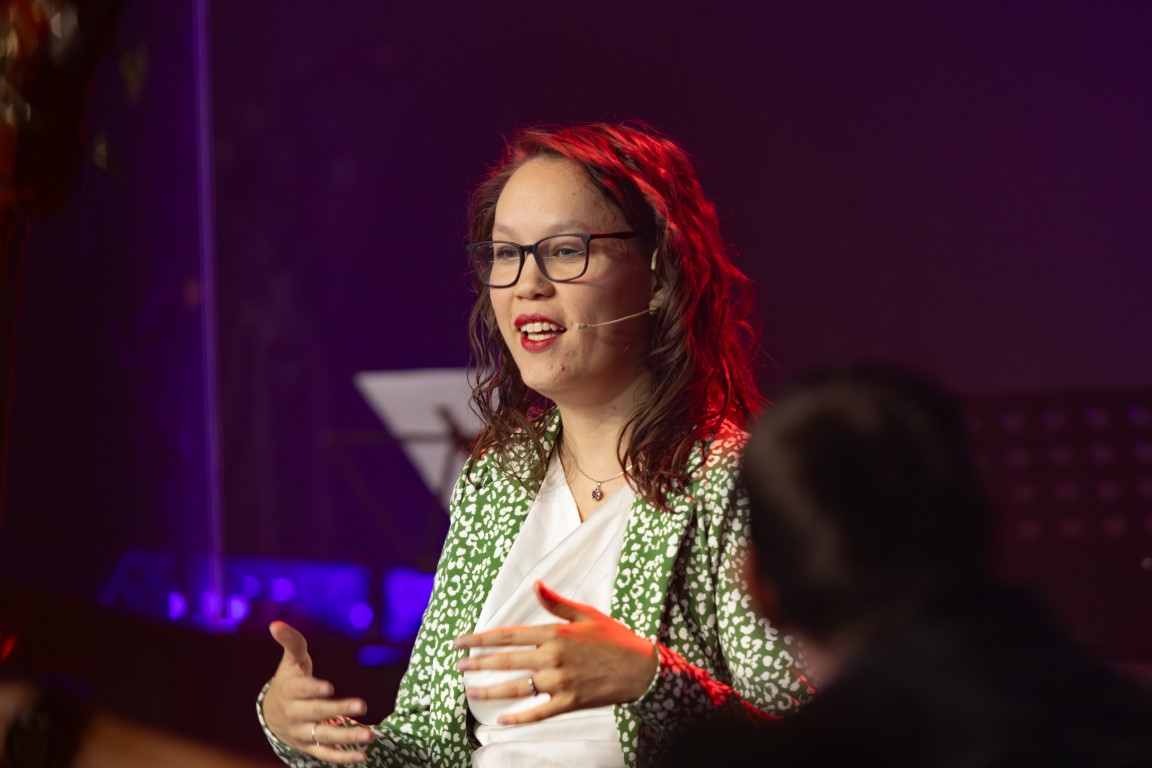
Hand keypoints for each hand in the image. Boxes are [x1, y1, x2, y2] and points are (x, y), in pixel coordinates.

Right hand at [262, 621, 372, 762]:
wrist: (271, 713)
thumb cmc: (289, 680)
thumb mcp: (291, 660)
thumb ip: (291, 642)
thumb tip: (276, 623)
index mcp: (290, 691)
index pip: (302, 690)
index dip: (314, 689)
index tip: (329, 688)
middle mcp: (295, 714)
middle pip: (317, 713)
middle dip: (338, 710)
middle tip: (361, 706)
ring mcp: (302, 733)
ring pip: (324, 737)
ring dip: (346, 738)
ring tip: (369, 735)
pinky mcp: (309, 747)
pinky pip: (325, 754)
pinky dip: (342, 758)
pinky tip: (362, 756)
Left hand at [453, 581, 657, 724]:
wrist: (640, 668)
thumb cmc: (613, 637)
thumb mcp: (585, 614)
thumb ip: (555, 603)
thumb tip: (535, 586)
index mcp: (554, 633)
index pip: (508, 636)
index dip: (481, 638)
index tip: (461, 641)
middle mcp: (552, 657)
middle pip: (505, 661)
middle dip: (477, 663)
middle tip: (457, 665)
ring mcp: (559, 682)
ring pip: (516, 687)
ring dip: (489, 690)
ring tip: (469, 691)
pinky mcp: (568, 702)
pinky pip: (537, 712)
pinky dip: (518, 717)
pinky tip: (500, 720)